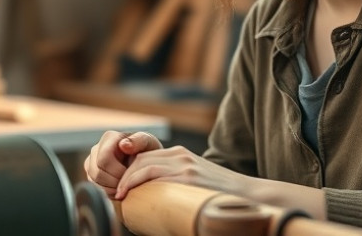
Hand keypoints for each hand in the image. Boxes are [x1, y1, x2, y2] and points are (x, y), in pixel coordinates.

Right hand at [84, 130, 162, 196]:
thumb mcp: (148, 143)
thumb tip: (123, 145)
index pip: (104, 160)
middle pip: (97, 172)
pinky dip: (108, 192)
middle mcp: (96, 149)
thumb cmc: (147, 151)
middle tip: (129, 182)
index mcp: (109, 138)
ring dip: (111, 188)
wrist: (144, 162)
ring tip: (126, 185)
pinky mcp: (91, 175)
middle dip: (115, 181)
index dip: (117, 172)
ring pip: (94, 181)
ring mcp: (91, 162)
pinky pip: (95, 188)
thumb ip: (138, 140)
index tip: (132, 174)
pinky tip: (120, 188)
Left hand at [115, 145, 248, 199]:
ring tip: (119, 195)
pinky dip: (134, 182)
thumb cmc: (218, 196)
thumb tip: (151, 205)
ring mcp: (184, 164)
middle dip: (123, 174)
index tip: (119, 188)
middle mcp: (180, 156)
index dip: (128, 172)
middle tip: (114, 192)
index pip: (145, 157)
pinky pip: (152, 173)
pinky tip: (127, 194)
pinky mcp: (187, 175)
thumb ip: (174, 185)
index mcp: (181, 156)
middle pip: (140, 158)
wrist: (247, 197)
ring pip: (143, 164)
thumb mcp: (193, 183)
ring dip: (125, 179)